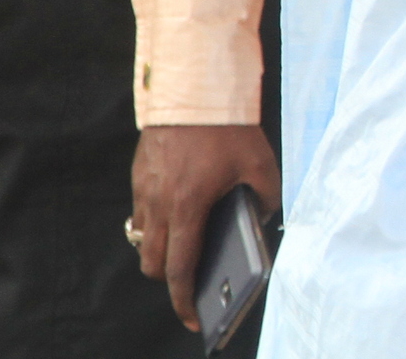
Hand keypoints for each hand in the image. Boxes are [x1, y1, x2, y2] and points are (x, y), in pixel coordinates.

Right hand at [129, 123, 279, 329]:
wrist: (195, 88)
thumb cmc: (228, 126)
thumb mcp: (261, 163)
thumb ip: (266, 196)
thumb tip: (262, 216)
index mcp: (188, 207)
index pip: (180, 269)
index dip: (184, 299)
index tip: (193, 317)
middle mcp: (160, 204)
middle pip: (153, 263)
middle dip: (170, 278)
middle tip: (191, 280)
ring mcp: (144, 190)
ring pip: (143, 238)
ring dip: (160, 249)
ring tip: (187, 246)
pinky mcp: (139, 175)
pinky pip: (142, 212)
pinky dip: (156, 222)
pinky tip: (180, 213)